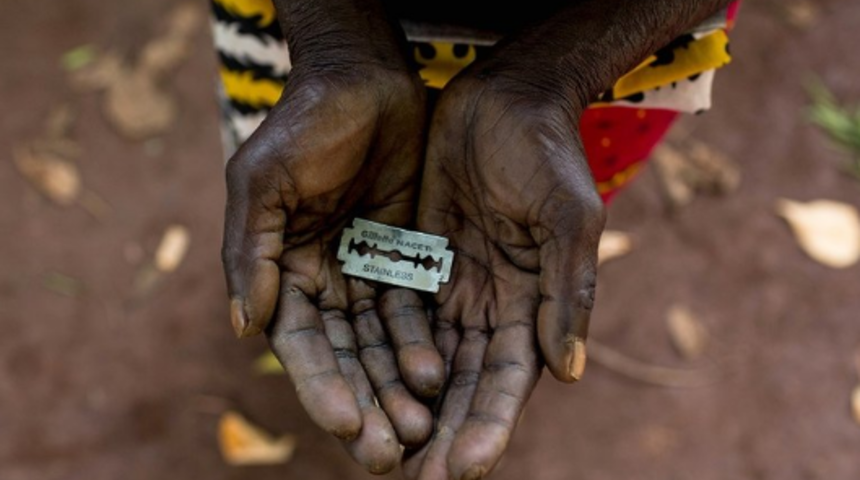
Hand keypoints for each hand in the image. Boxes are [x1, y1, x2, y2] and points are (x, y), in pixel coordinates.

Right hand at [221, 64, 444, 472]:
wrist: (364, 80)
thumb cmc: (304, 123)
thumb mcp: (262, 179)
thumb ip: (249, 251)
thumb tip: (243, 327)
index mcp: (282, 271)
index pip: (302, 344)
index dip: (321, 386)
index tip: (345, 426)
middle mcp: (325, 282)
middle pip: (345, 358)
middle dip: (364, 405)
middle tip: (388, 455)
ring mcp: (368, 273)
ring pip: (383, 346)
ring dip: (396, 389)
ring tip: (420, 431)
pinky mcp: (409, 260)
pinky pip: (418, 313)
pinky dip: (423, 347)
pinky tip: (438, 378)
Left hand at [406, 75, 605, 478]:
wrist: (506, 99)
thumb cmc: (547, 154)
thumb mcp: (568, 218)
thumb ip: (568, 293)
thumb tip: (568, 374)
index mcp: (532, 305)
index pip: (507, 380)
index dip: (487, 426)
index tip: (463, 471)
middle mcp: (490, 306)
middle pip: (462, 385)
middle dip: (442, 434)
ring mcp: (452, 287)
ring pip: (424, 361)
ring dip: (406, 407)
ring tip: (381, 452)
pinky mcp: (417, 261)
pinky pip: (395, 316)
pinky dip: (381, 355)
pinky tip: (361, 389)